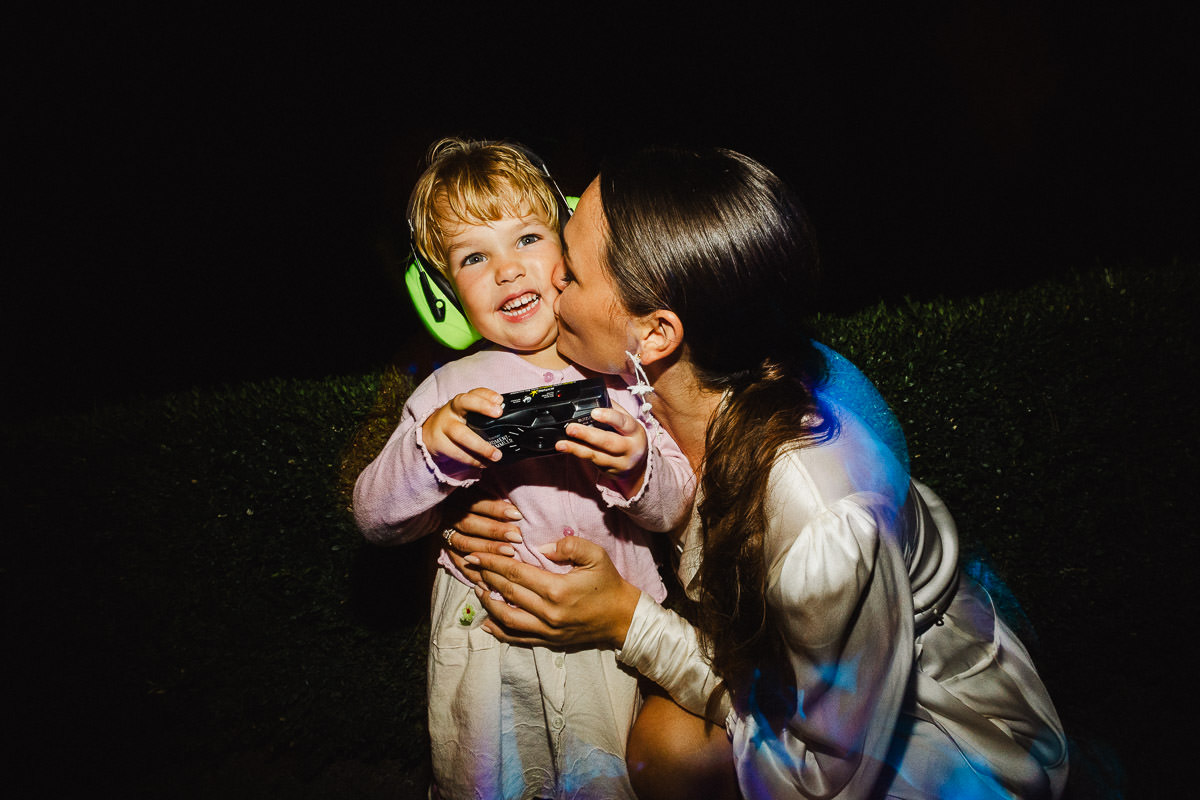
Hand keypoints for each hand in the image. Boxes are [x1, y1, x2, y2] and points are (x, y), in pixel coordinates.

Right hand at [421, 388, 505, 467]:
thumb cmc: (456, 423)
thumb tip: (508, 423)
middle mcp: (452, 411)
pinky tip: (483, 463)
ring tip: (496, 455)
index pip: (474, 393)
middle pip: (464, 403)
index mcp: (461, 402)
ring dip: (480, 446)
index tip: (500, 401)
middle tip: (498, 413)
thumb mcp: (466, 415)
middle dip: (482, 406)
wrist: (430, 434)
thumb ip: (483, 417)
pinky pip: (456, 452)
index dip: (487, 395)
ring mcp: (444, 426)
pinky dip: (472, 460)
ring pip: (461, 434)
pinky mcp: (438, 443)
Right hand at [441, 494, 524, 584]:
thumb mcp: (482, 494)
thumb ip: (496, 501)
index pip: (476, 502)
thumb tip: (519, 510)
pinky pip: (457, 562)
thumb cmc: (478, 504)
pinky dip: (472, 572)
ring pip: (463, 543)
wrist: (451, 513)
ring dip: (487, 549)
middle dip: (494, 531)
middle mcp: (448, 515)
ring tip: (509, 554)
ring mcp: (444, 533)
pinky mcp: (444, 549)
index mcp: (457, 497)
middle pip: (469, 523)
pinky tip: (489, 578)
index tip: (517, 515)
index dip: (496, 508)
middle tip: (516, 537)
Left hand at [468, 535, 642, 649]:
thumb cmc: (609, 583)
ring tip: (477, 589)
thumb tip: (541, 547)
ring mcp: (547, 630)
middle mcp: (548, 613)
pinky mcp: (549, 641)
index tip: (477, 555)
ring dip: (488, 604)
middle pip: (507, 593)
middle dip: (486, 578)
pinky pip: (518, 638)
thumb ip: (569, 545)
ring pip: (507, 619)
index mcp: (557, 589)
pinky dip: (500, 631)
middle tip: (471, 565)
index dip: (493, 563)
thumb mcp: (596, 555)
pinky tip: (487, 622)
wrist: (623, 618)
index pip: (515, 573)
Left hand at [555, 405, 647, 493]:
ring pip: (597, 456)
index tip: (594, 412)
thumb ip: (614, 410)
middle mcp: (630, 449)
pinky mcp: (608, 471)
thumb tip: (595, 397)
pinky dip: (578, 454)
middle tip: (571, 428)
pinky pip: (591, 462)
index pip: (624, 423)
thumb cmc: (630, 439)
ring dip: (577, 449)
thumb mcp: (628, 424)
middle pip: (608, 442)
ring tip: (561, 444)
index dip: (609, 417)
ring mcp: (619, 463)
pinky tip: (567, 449)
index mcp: (635, 432)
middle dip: (588, 435)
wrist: (638, 467)